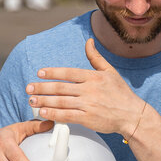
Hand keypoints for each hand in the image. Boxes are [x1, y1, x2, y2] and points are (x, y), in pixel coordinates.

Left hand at [26, 39, 143, 137]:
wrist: (132, 115)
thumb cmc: (121, 94)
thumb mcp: (110, 71)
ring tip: (32, 100)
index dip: (52, 72)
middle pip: (61, 87)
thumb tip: (88, 41)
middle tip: (29, 88)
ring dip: (44, 101)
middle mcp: (89, 90)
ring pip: (61, 101)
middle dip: (42, 87)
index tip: (39, 73)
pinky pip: (67, 115)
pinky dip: (54, 113)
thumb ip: (96, 57)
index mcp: (93, 77)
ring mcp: (88, 105)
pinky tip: (44, 112)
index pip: (68, 72)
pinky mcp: (88, 119)